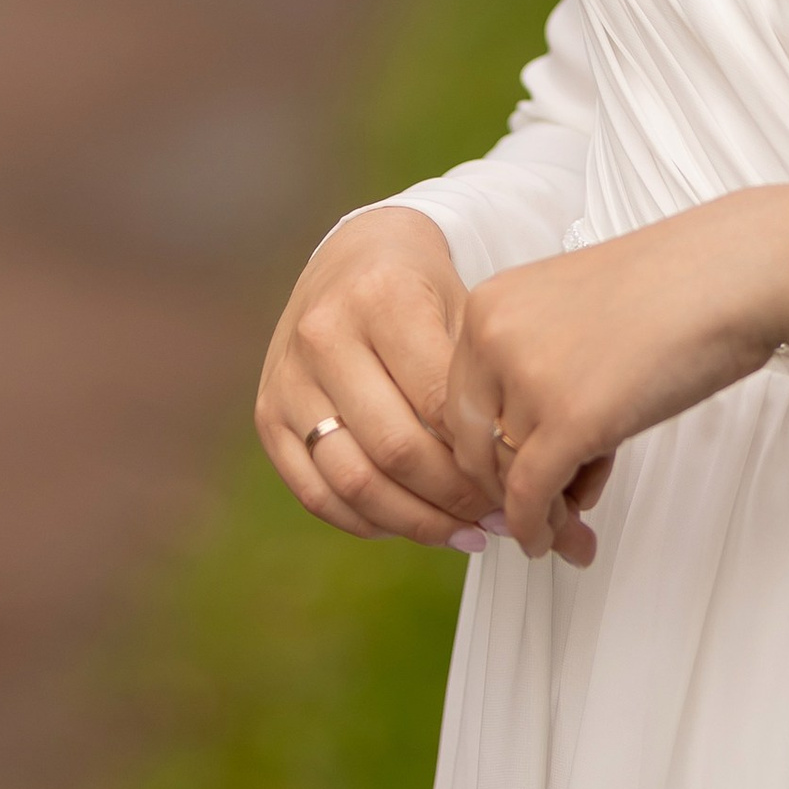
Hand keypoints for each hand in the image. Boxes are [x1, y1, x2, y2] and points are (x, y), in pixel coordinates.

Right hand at [256, 203, 498, 547]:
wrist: (353, 255)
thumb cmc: (423, 286)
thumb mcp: (462, 304)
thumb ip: (475, 381)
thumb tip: (510, 474)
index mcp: (380, 297)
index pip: (436, 402)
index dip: (482, 455)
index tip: (519, 482)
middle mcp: (323, 335)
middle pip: (394, 448)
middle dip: (454, 497)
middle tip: (501, 518)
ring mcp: (287, 378)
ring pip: (352, 482)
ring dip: (416, 523)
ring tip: (466, 534)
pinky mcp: (268, 415)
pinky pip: (315, 493)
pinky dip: (368, 521)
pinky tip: (412, 525)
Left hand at [445, 185, 788, 563]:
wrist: (729, 274)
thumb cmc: (671, 288)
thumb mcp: (573, 314)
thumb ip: (535, 367)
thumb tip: (523, 453)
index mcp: (489, 302)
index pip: (459, 402)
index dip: (489, 451)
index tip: (517, 477)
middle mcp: (493, 336)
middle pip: (471, 444)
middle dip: (506, 488)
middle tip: (547, 509)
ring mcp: (528, 378)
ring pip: (505, 476)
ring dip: (540, 509)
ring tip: (575, 520)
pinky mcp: (568, 420)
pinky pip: (531, 497)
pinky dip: (540, 529)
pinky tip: (559, 542)